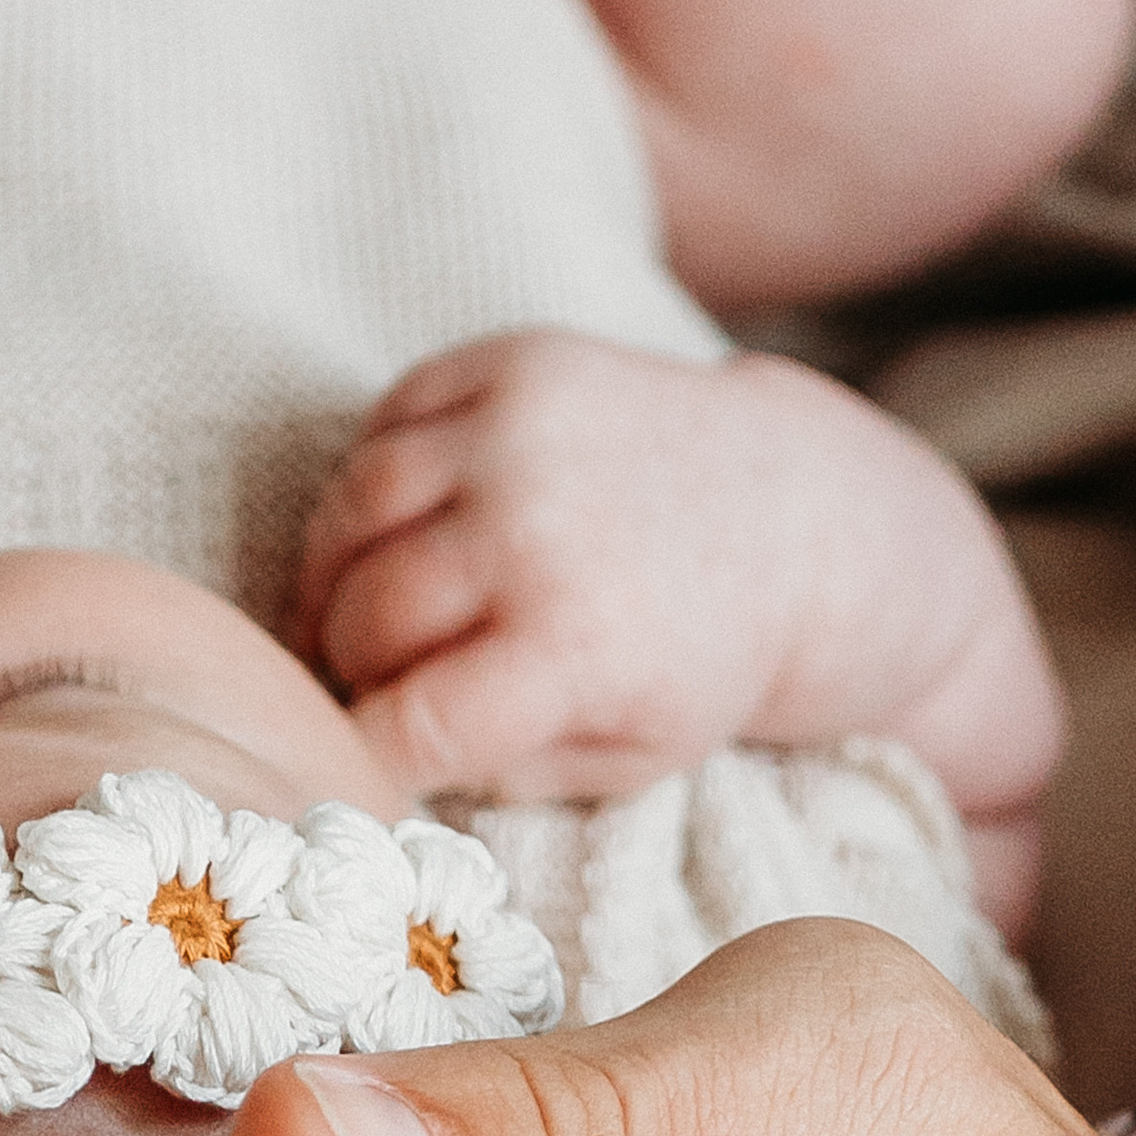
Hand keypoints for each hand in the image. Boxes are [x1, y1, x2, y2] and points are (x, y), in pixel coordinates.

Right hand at [289, 330, 1057, 810]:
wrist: (796, 516)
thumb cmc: (697, 655)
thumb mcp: (627, 759)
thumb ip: (498, 772)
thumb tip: (374, 761)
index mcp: (574, 648)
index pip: (402, 723)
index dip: (363, 751)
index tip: (368, 752)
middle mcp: (538, 530)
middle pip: (361, 618)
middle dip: (355, 663)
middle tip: (378, 677)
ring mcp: (521, 432)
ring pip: (350, 513)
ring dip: (340, 572)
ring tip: (368, 602)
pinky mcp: (515, 362)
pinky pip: (383, 426)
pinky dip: (376, 483)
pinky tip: (411, 522)